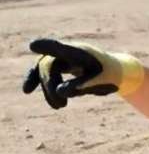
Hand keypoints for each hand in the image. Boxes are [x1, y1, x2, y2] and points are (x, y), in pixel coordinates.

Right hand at [22, 38, 144, 108]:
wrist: (116, 70)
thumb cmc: (109, 76)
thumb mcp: (100, 82)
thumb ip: (82, 86)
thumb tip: (60, 92)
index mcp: (81, 52)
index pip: (61, 48)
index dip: (47, 47)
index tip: (33, 46)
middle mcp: (68, 51)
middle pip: (49, 65)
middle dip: (50, 86)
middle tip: (61, 107)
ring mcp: (62, 57)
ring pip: (44, 69)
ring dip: (47, 89)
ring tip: (59, 107)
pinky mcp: (60, 65)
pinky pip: (44, 71)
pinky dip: (36, 80)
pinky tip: (27, 91)